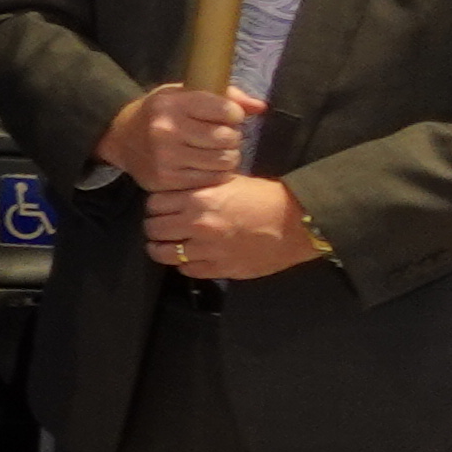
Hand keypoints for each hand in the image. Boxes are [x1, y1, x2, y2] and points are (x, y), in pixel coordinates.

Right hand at [103, 81, 254, 194]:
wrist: (122, 138)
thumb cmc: (162, 113)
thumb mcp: (186, 93)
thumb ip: (226, 96)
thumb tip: (261, 107)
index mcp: (173, 103)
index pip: (227, 111)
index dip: (233, 114)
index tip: (225, 116)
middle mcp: (167, 130)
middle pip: (228, 138)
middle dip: (231, 137)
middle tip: (221, 137)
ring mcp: (165, 158)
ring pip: (224, 161)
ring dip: (227, 157)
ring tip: (215, 151)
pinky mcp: (165, 180)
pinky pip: (211, 180)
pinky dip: (216, 173)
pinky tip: (205, 165)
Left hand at [145, 174, 326, 280]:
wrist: (297, 224)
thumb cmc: (266, 198)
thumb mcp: (229, 181)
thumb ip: (200, 188)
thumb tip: (177, 192)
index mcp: (199, 199)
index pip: (154, 203)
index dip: (155, 205)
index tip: (159, 208)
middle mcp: (198, 224)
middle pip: (153, 229)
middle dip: (154, 227)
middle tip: (160, 227)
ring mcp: (208, 249)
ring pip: (163, 253)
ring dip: (161, 249)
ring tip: (166, 245)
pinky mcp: (220, 269)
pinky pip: (187, 270)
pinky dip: (184, 265)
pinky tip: (189, 258)